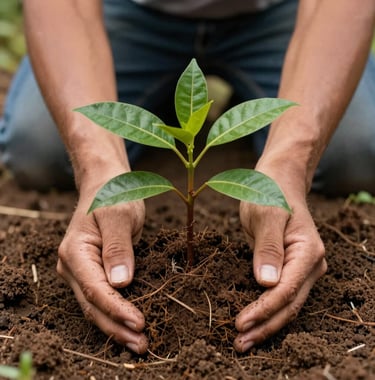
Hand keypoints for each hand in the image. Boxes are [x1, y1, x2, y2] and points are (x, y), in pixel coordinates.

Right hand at [56, 186, 147, 353]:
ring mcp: (82, 272)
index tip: (139, 322)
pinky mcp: (94, 273)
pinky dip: (116, 313)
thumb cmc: (113, 195)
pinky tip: (130, 325)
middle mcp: (73, 266)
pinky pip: (103, 298)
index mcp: (75, 252)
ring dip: (116, 326)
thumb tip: (121, 284)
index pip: (94, 289)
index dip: (116, 308)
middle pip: (92, 305)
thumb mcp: (119, 214)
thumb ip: (118, 247)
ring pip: (96, 306)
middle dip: (116, 327)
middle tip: (142, 344)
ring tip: (139, 343)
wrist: (106, 185)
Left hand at [234, 192, 326, 351]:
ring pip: (286, 304)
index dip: (264, 309)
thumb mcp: (265, 214)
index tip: (240, 323)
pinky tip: (252, 322)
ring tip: (243, 341)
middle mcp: (309, 264)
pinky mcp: (289, 269)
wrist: (277, 181)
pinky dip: (266, 310)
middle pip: (289, 304)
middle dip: (265, 326)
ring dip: (266, 324)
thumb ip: (268, 247)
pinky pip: (279, 295)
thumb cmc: (270, 192)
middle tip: (239, 344)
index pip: (287, 290)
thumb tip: (267, 283)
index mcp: (308, 252)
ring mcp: (301, 268)